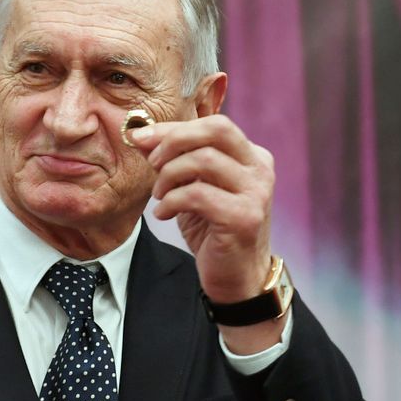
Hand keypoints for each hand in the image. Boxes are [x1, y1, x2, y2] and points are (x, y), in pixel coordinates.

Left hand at [129, 115, 283, 349]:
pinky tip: (163, 213)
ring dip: (169, 176)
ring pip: (204, 160)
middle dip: (174, 141)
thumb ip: (173, 159)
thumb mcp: (190, 186)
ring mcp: (256, 193)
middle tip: (153, 163)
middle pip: (217, 130)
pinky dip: (171, 201)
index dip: (174, 128)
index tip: (141, 138)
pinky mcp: (244, 218)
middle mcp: (259, 169)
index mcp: (251, 156)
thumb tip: (140, 134)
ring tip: (159, 195)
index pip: (214, 124)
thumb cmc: (212, 228)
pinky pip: (198, 194)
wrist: (236, 276)